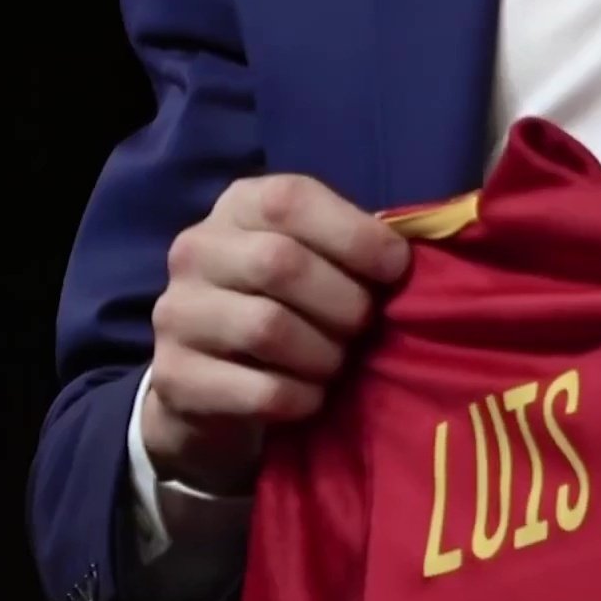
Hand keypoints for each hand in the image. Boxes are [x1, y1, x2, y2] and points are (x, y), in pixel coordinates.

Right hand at [144, 174, 410, 493]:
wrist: (214, 386)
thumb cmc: (292, 310)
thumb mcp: (320, 262)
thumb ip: (358, 247)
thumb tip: (424, 249)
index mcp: (240, 206)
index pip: (290, 201)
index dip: (355, 237)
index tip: (395, 271)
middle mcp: (197, 249)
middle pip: (280, 264)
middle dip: (345, 305)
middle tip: (364, 330)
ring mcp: (177, 312)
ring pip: (267, 328)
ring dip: (325, 355)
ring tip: (336, 365)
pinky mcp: (176, 376)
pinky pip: (261, 390)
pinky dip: (303, 399)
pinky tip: (311, 398)